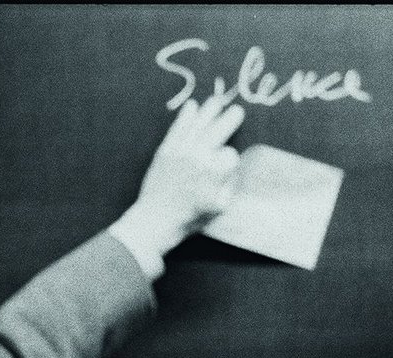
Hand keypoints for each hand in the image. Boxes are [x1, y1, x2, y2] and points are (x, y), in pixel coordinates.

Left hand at [113, 96, 245, 258]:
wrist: (155, 220)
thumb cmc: (188, 218)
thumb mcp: (218, 207)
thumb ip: (228, 184)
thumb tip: (232, 164)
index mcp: (213, 174)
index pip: (230, 155)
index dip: (231, 157)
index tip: (230, 160)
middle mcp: (198, 159)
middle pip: (217, 132)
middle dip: (229, 119)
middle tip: (236, 110)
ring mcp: (180, 153)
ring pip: (198, 126)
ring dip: (208, 112)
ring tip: (216, 101)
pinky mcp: (165, 152)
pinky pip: (178, 129)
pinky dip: (185, 117)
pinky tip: (192, 106)